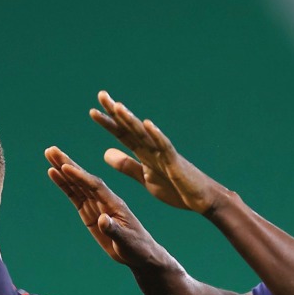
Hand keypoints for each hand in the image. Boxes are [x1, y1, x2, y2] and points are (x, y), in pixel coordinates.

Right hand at [46, 146, 162, 268]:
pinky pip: (75, 196)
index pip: (95, 187)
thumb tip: (102, 219)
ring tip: (49, 154)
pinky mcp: (89, 212)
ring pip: (77, 184)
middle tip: (51, 150)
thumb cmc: (136, 247)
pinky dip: (64, 185)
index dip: (81, 177)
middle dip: (67, 165)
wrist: (140, 254)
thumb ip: (114, 230)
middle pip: (83, 179)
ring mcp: (96, 204)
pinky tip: (54, 174)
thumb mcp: (127, 241)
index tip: (66, 167)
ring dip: (63, 169)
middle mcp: (104, 199)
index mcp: (115, 204)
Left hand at [91, 91, 226, 215]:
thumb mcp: (143, 177)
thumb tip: (105, 152)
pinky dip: (156, 136)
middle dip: (116, 112)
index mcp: (143, 152)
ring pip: (144, 134)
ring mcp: (164, 153)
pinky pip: (165, 147)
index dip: (108, 122)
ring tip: (118, 107)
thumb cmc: (175, 187)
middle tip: (101, 95)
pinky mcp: (175, 162)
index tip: (93, 111)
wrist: (200, 199)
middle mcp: (152, 148)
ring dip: (131, 120)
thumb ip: (126, 165)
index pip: (122, 134)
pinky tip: (147, 124)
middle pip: (130, 127)